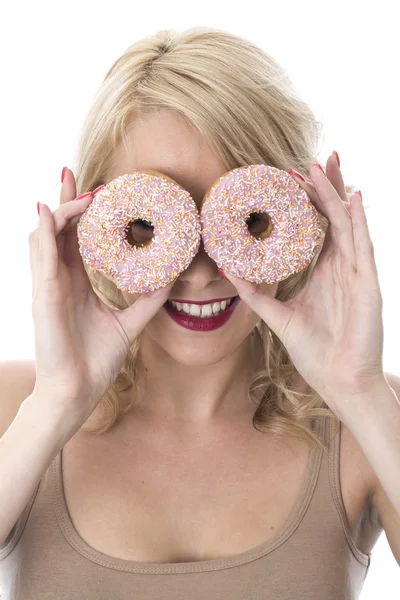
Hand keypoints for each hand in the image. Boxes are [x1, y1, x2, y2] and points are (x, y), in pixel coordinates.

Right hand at [29, 169, 172, 431]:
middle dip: (65, 199)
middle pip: (58, 228)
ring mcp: (48, 285)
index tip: (99, 190)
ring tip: (72, 185)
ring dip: (59, 208)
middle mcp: (60, 279)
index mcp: (76, 283)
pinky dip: (45, 233)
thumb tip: (171, 279)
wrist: (77, 391)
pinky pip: (40, 257)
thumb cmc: (94, 360)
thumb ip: (146, 302)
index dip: (82, 212)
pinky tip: (52, 214)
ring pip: (46, 235)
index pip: (76, 238)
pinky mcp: (43, 297)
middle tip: (74, 171)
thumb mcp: (127, 324)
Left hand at [224, 153, 384, 414]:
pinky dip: (360, 220)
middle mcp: (341, 266)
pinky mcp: (367, 283)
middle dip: (325, 187)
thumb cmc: (315, 352)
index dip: (306, 203)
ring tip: (325, 165)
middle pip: (334, 217)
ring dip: (336, 193)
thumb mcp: (278, 317)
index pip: (316, 227)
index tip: (289, 180)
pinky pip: (364, 246)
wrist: (338, 380)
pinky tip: (354, 197)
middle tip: (311, 160)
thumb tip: (227, 271)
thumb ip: (255, 294)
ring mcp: (356, 272)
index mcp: (324, 271)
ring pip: (347, 223)